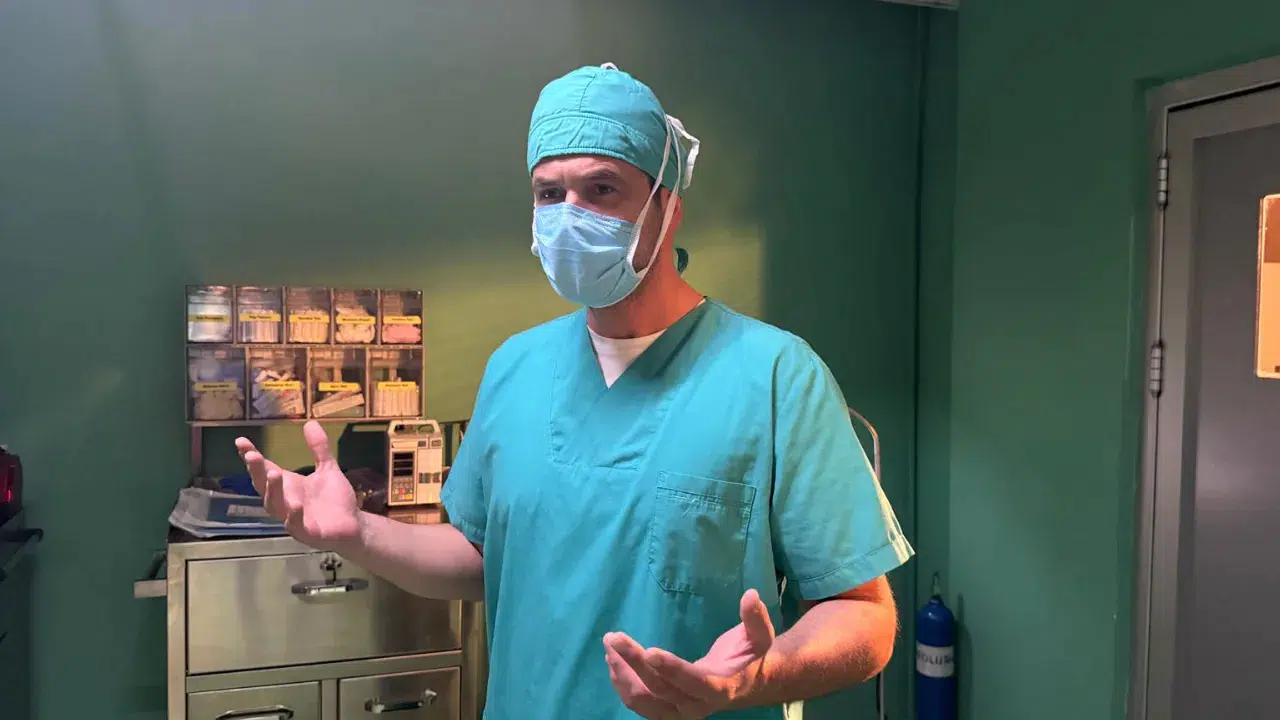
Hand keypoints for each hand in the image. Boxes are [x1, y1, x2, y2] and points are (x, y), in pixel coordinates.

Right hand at [234, 420, 359, 551]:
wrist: (354, 525)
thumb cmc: (335, 499)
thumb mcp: (328, 469)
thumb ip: (319, 448)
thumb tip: (310, 422)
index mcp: (287, 485)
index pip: (264, 469)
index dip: (251, 457)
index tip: (240, 441)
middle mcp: (285, 501)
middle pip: (263, 486)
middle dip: (256, 472)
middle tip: (251, 455)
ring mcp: (294, 519)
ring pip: (275, 507)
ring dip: (272, 491)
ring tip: (273, 473)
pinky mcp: (308, 533)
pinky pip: (295, 527)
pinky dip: (293, 517)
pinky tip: (296, 505)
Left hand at [604, 588, 775, 718]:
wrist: (744, 685)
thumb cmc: (748, 657)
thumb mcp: (759, 637)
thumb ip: (755, 618)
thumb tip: (751, 594)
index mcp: (720, 688)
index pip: (693, 682)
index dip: (671, 668)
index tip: (649, 650)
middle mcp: (696, 706)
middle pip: (659, 689)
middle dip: (634, 663)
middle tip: (614, 637)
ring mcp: (678, 712)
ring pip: (643, 700)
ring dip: (622, 675)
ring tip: (611, 645)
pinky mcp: (665, 711)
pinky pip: (638, 703)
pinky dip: (622, 684)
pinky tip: (614, 661)